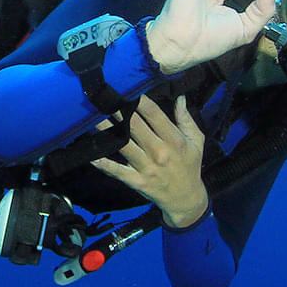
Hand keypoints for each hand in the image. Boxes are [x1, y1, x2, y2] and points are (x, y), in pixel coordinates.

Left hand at [91, 94, 208, 227]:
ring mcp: (146, 167)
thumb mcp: (196, 141)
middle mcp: (159, 152)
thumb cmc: (190, 166)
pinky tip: (90, 153)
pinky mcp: (136, 181)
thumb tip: (180, 97)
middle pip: (135, 126)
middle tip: (104, 96)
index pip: (155, 115)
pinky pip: (116, 170)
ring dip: (106, 130)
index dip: (140, 100)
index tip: (127, 87)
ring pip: (122, 144)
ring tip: (92, 116)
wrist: (186, 199)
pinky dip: (102, 163)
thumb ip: (186, 119)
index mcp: (174, 140)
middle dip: (118, 110)